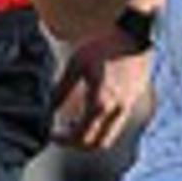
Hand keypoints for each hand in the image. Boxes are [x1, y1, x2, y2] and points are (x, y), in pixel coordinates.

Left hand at [50, 27, 151, 150]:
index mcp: (100, 103)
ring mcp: (127, 107)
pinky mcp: (133, 101)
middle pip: (96, 145)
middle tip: (62, 134)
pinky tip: (89, 112)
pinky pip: (116, 125)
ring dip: (90, 136)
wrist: (133, 35)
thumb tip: (47, 108)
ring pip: (109, 137)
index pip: (81, 137)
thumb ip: (61, 89)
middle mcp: (116, 110)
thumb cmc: (102, 47)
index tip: (51, 134)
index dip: (64, 140)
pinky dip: (101, 127)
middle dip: (77, 144)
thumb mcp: (76, 65)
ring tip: (74, 122)